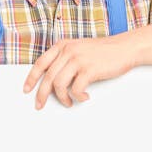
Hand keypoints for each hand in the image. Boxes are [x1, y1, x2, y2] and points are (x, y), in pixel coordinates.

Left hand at [22, 34, 139, 109]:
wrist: (125, 47)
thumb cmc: (104, 51)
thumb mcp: (79, 48)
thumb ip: (65, 58)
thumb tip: (52, 80)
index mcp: (63, 45)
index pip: (40, 63)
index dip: (31, 78)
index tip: (27, 90)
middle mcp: (68, 51)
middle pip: (47, 77)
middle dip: (41, 94)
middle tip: (39, 105)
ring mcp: (78, 60)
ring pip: (59, 84)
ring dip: (62, 98)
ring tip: (69, 102)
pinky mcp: (89, 70)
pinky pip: (76, 89)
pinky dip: (78, 97)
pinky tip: (84, 97)